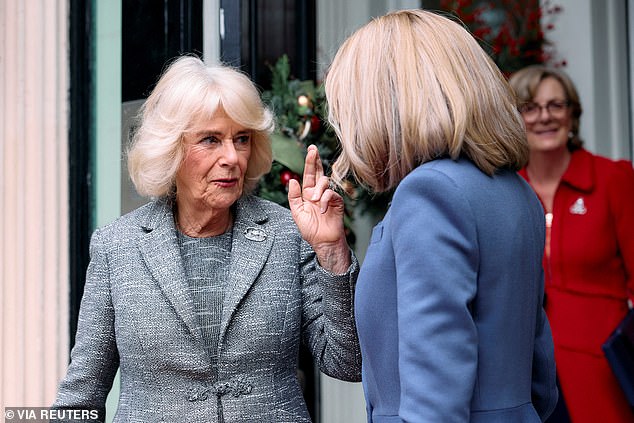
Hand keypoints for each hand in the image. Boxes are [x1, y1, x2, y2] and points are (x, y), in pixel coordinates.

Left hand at [288, 145, 350, 272]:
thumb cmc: (310, 229)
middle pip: (318, 172)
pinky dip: (325, 200)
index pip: (309, 174)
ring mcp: (328, 196)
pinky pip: (331, 194)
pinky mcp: (337, 202)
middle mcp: (318, 192)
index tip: (311, 149)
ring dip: (318, 189)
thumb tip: (293, 181)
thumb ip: (294, 197)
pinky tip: (322, 209)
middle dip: (315, 160)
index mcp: (308, 193)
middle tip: (313, 149)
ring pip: (324, 182)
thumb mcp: (297, 212)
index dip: (310, 161)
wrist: (323, 241)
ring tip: (314, 200)